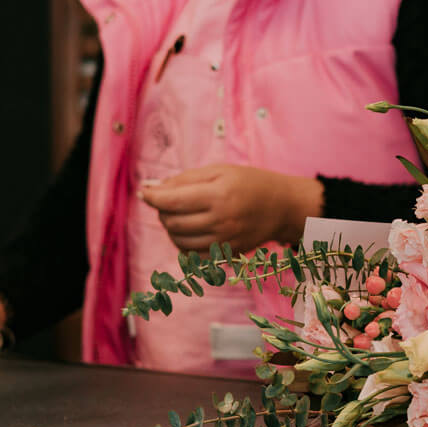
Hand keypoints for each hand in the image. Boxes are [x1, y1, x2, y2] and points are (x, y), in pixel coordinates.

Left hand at [138, 164, 322, 253]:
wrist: (282, 207)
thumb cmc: (249, 182)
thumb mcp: (219, 170)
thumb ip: (185, 179)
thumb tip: (152, 189)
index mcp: (219, 195)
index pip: (172, 201)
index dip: (152, 197)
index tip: (144, 192)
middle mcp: (221, 221)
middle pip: (172, 222)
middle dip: (162, 211)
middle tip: (168, 200)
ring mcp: (224, 242)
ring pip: (178, 240)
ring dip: (170, 227)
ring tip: (179, 214)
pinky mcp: (227, 255)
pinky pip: (191, 256)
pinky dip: (182, 243)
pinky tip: (189, 230)